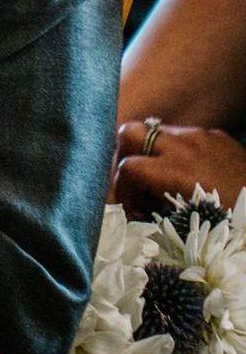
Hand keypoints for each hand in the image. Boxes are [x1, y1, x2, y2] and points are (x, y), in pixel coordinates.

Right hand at [113, 119, 245, 215]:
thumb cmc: (233, 223)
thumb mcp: (189, 221)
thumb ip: (155, 211)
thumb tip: (134, 214)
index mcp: (174, 170)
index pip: (126, 169)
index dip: (121, 190)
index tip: (131, 210)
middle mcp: (183, 146)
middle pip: (130, 133)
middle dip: (124, 155)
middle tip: (133, 181)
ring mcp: (203, 137)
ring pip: (159, 131)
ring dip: (152, 152)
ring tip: (161, 177)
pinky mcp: (220, 137)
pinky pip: (188, 136)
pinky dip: (181, 151)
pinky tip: (193, 172)